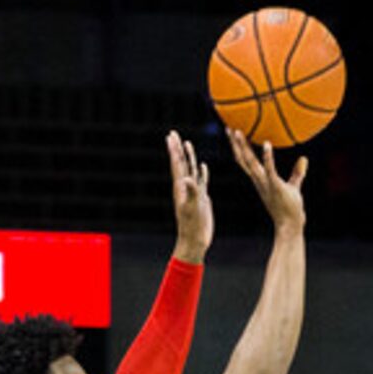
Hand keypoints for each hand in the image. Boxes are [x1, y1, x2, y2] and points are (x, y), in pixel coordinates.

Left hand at [166, 130, 213, 260]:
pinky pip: (201, 180)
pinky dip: (201, 171)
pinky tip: (202, 166)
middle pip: (181, 162)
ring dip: (188, 156)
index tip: (170, 136)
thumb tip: (187, 179)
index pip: (177, 163)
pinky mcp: (201, 198)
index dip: (174, 149)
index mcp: (181, 187)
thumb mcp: (192, 208)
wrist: (195, 240)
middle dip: (177, 148)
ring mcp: (193, 192)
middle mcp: (185, 187)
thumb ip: (191, 192)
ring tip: (186, 144)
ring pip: (191, 169)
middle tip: (173, 133)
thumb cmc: (192, 226)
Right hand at [226, 129, 306, 231]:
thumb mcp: (293, 187)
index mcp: (260, 180)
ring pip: (250, 163)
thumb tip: (304, 158)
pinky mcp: (275, 186)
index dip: (238, 148)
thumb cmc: (290, 209)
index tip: (233, 134)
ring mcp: (265, 184)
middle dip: (234, 144)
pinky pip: (269, 169)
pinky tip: (266, 143)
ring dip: (243, 147)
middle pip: (243, 160)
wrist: (290, 225)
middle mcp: (259, 181)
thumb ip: (298, 173)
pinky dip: (267, 157)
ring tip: (237, 131)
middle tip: (228, 127)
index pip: (245, 162)